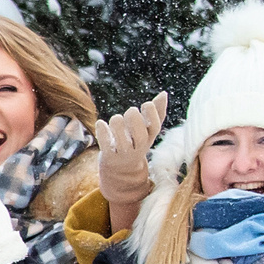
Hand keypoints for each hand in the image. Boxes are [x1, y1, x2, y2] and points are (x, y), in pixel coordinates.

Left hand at [92, 92, 168, 230]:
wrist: (120, 169)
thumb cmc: (135, 142)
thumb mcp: (147, 130)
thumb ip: (157, 112)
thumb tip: (163, 94)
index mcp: (148, 138)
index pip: (155, 127)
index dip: (152, 114)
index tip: (146, 104)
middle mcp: (137, 147)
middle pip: (140, 136)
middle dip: (134, 120)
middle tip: (130, 112)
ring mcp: (122, 153)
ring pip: (122, 141)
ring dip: (118, 125)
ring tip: (116, 119)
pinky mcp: (108, 156)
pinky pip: (105, 145)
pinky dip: (102, 133)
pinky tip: (100, 123)